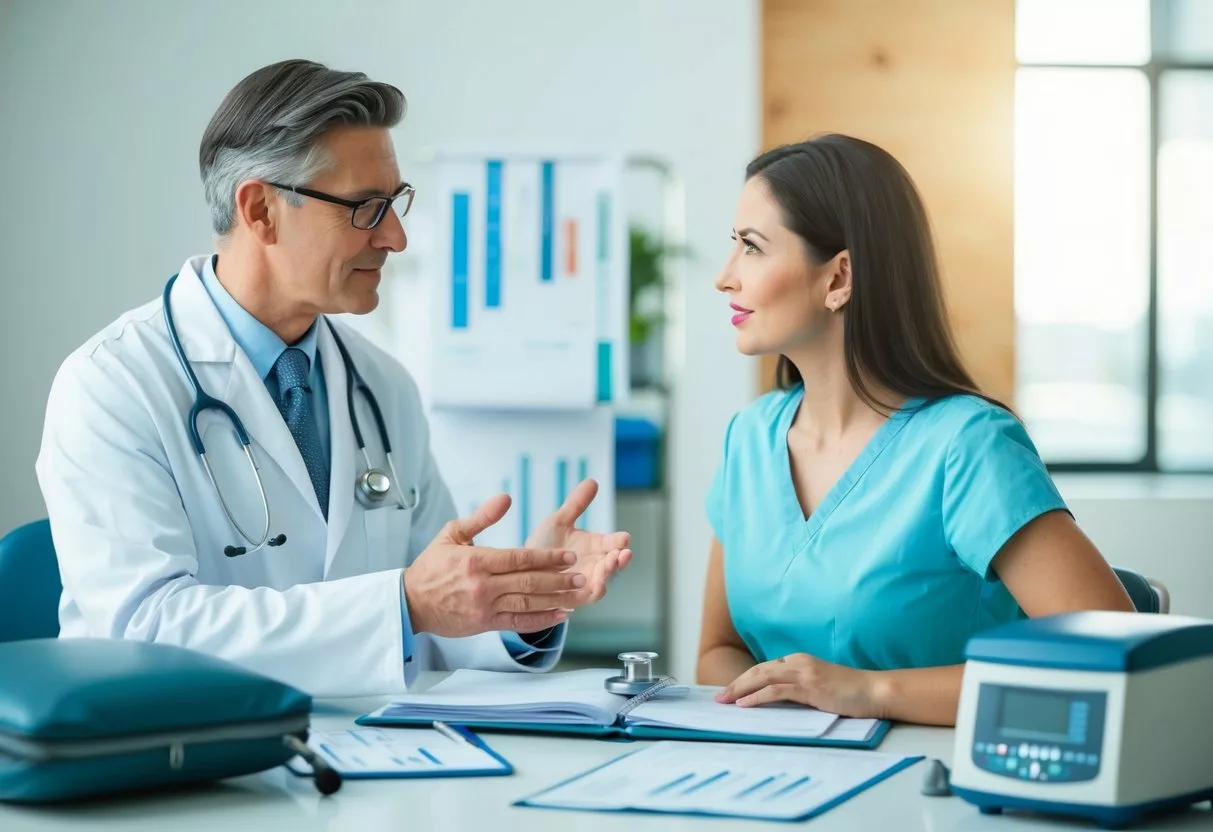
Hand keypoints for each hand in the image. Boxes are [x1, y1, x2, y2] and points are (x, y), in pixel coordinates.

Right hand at [404, 494, 585, 637]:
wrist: (410, 602)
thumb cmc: (432, 566)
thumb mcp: (452, 534)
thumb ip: (482, 517)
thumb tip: (506, 498)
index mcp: (475, 561)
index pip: (519, 558)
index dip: (547, 558)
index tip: (568, 556)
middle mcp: (482, 586)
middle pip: (528, 582)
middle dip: (558, 579)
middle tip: (581, 576)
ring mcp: (484, 607)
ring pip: (526, 603)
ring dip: (555, 599)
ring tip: (577, 594)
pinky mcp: (484, 624)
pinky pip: (517, 623)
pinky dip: (540, 620)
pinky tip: (559, 615)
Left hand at [524, 478, 632, 602]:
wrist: (521, 568)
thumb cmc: (543, 545)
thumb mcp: (560, 521)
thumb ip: (576, 504)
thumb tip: (592, 481)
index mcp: (597, 546)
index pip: (615, 542)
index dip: (620, 541)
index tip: (624, 538)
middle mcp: (595, 564)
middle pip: (614, 563)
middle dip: (620, 559)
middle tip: (622, 553)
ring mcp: (586, 581)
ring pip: (604, 580)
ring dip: (609, 574)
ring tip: (609, 566)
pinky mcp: (574, 596)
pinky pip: (587, 597)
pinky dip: (593, 592)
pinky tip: (596, 586)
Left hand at [714, 653, 885, 718]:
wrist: (875, 691)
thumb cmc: (850, 692)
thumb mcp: (819, 687)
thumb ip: (799, 689)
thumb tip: (776, 701)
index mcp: (799, 661)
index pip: (764, 669)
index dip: (744, 680)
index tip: (729, 692)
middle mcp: (798, 662)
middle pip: (757, 671)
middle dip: (735, 684)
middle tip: (718, 698)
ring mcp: (804, 673)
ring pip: (762, 678)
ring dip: (739, 690)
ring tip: (724, 701)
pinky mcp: (810, 686)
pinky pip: (776, 691)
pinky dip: (757, 697)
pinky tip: (744, 704)